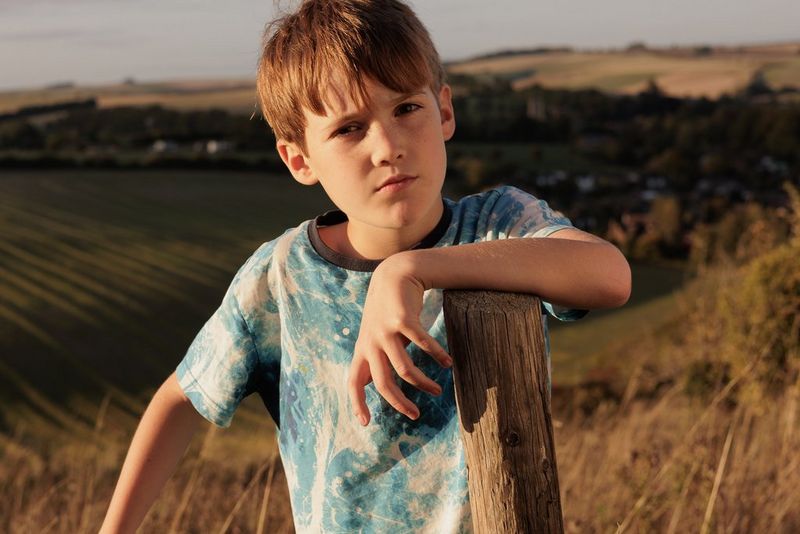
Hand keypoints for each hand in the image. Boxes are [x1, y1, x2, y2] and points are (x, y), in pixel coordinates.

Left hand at [348, 254, 451, 424]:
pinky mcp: (402, 320)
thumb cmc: (386, 310)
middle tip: (416, 415)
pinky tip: (448, 363)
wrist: (394, 275)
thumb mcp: (374, 334)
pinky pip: (422, 345)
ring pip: (405, 369)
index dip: (357, 403)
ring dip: (423, 383)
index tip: (366, 423)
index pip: (354, 382)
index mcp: (363, 350)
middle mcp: (371, 343)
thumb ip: (376, 357)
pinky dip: (437, 355)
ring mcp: (386, 331)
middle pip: (383, 383)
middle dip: (400, 403)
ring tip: (437, 390)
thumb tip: (378, 383)